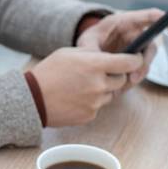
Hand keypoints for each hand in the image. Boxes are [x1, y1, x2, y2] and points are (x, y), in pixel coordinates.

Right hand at [30, 48, 144, 126]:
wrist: (32, 99)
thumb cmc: (49, 72)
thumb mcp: (70, 53)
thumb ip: (93, 54)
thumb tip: (110, 56)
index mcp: (96, 65)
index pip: (129, 62)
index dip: (136, 59)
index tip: (136, 59)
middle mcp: (99, 84)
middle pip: (122, 80)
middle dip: (115, 76)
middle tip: (100, 74)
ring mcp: (96, 102)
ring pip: (110, 95)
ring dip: (102, 90)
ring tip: (81, 87)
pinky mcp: (90, 115)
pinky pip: (98, 107)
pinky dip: (91, 103)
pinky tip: (75, 98)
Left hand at [76, 8, 167, 89]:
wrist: (86, 52)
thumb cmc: (89, 41)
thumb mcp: (86, 42)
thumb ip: (91, 48)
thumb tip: (97, 58)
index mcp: (123, 22)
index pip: (147, 17)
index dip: (165, 19)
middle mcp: (134, 34)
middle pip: (151, 45)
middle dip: (146, 62)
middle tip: (134, 77)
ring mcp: (136, 49)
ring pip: (146, 61)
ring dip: (139, 73)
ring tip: (125, 84)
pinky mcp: (134, 62)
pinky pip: (140, 71)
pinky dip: (132, 80)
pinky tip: (121, 87)